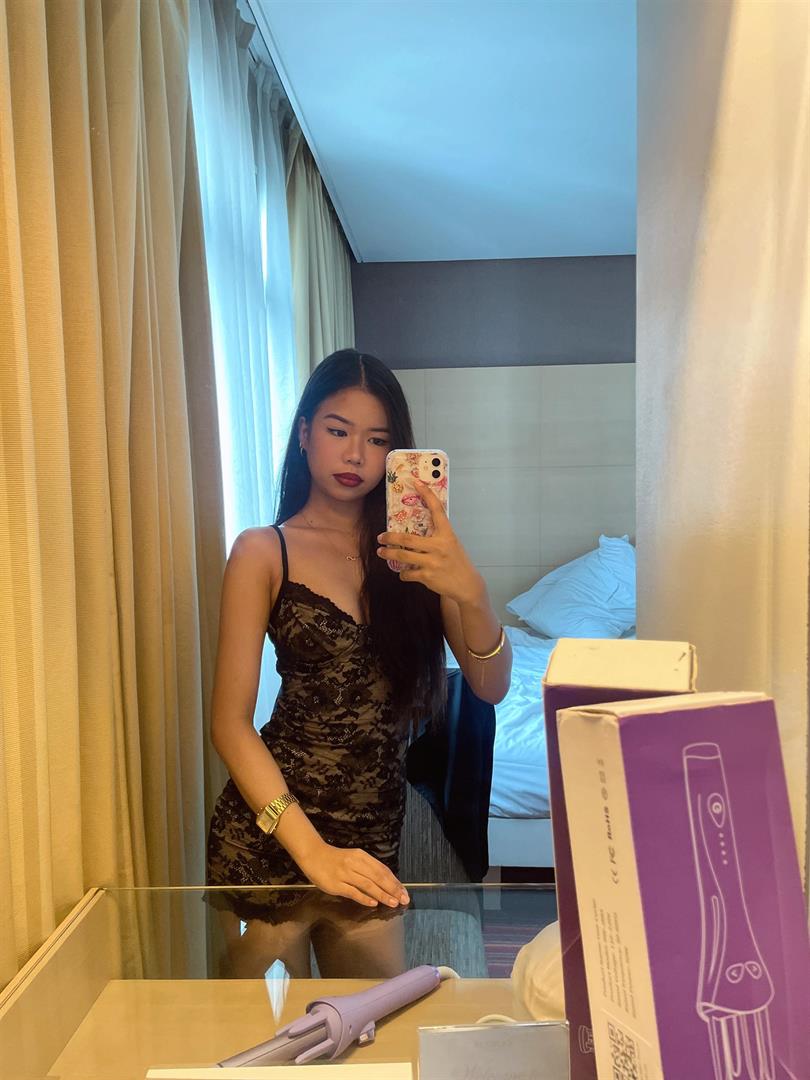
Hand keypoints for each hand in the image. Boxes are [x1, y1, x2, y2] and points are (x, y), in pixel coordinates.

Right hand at [298, 840, 409, 908]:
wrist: (314, 855)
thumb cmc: (336, 859)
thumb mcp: (354, 858)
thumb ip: (368, 868)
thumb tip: (386, 882)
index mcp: (362, 856)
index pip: (382, 869)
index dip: (394, 881)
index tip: (404, 891)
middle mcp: (355, 863)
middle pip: (378, 876)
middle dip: (392, 889)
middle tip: (403, 899)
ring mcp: (345, 874)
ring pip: (367, 884)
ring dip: (382, 894)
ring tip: (393, 902)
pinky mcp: (336, 884)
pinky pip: (353, 892)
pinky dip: (364, 898)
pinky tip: (374, 903)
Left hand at [377, 479, 484, 605]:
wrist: (467, 585)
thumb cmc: (458, 562)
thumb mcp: (452, 544)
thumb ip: (438, 536)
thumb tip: (419, 527)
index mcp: (447, 535)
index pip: (437, 510)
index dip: (427, 494)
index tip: (417, 482)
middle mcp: (439, 546)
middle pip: (407, 538)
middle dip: (390, 537)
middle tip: (381, 537)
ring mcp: (432, 562)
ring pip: (403, 555)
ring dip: (388, 554)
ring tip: (381, 552)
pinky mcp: (427, 576)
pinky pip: (408, 573)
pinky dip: (403, 573)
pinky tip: (404, 572)